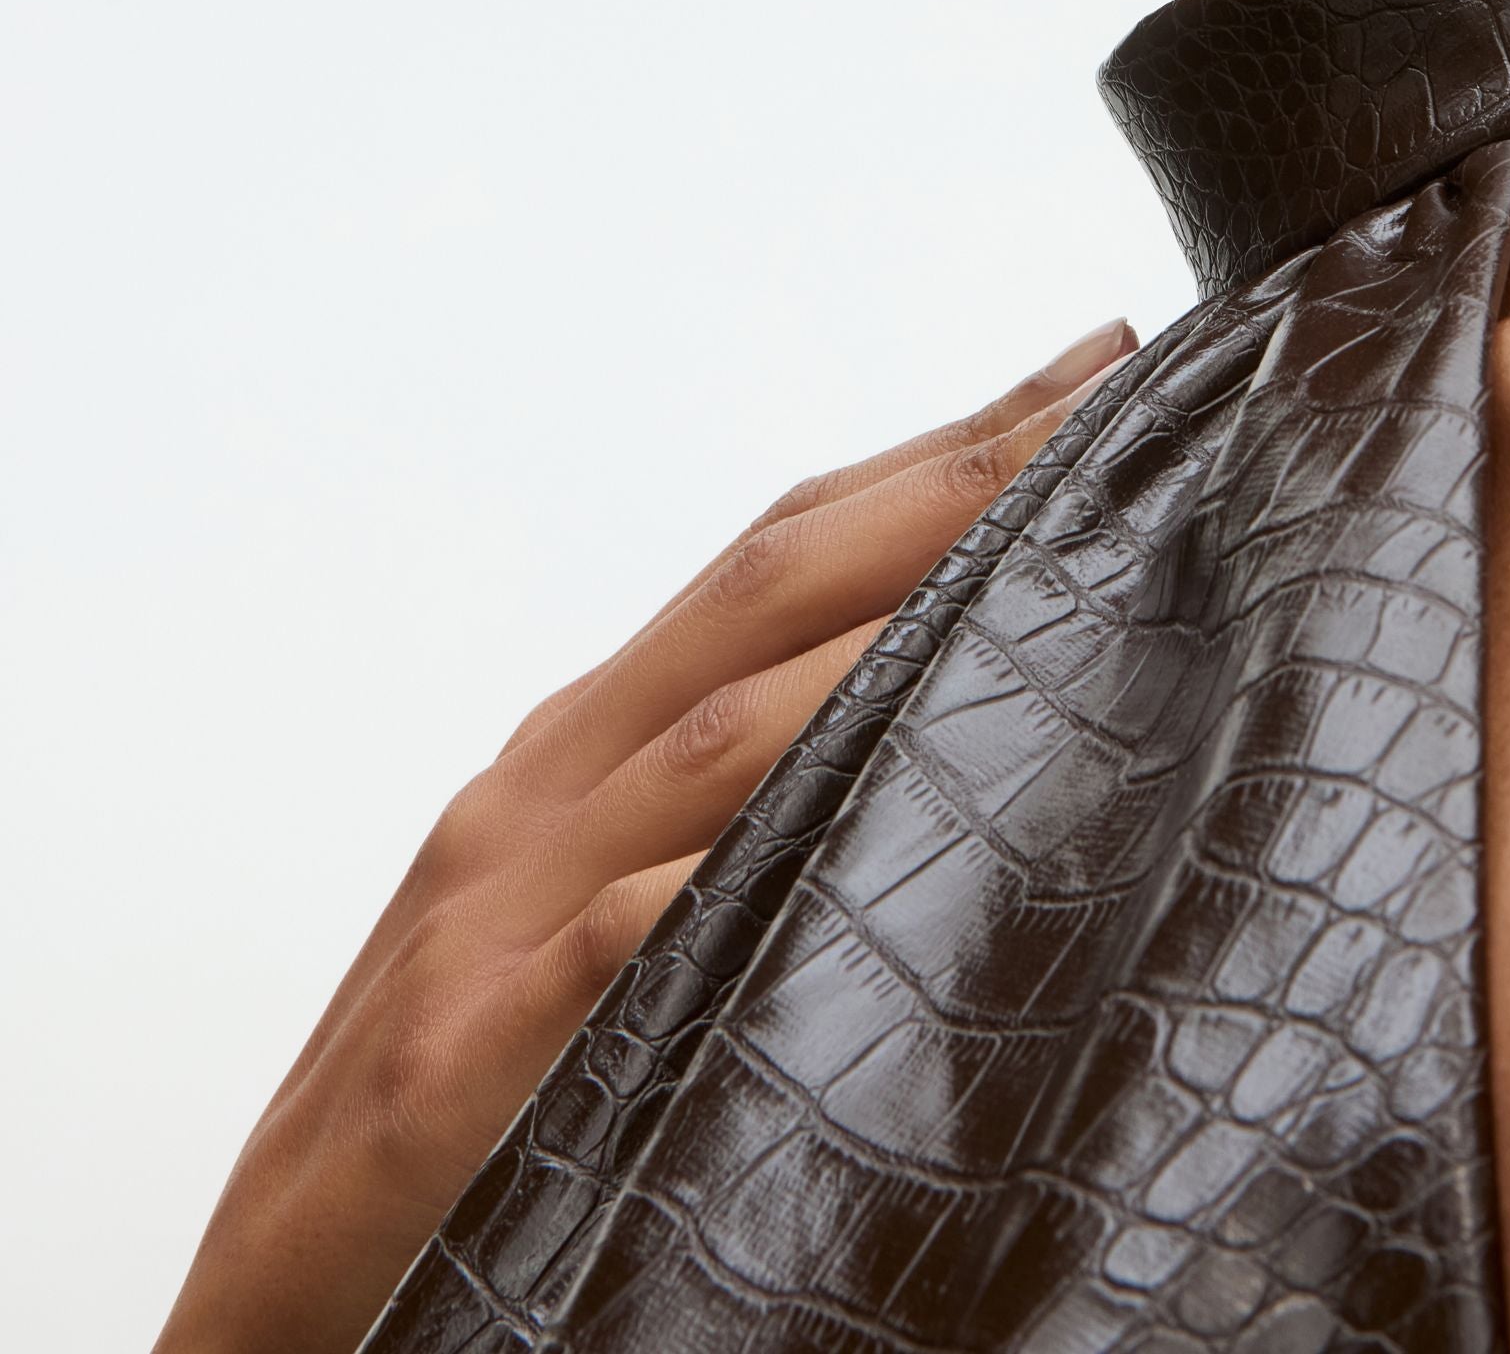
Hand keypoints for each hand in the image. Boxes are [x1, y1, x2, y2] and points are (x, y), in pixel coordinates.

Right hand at [155, 317, 1136, 1353]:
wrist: (267, 1298)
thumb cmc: (461, 1104)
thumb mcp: (604, 917)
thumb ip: (741, 805)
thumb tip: (951, 707)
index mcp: (583, 752)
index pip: (778, 554)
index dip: (937, 454)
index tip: (1094, 375)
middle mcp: (544, 793)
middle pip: (770, 594)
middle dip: (956, 487)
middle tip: (1117, 411)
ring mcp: (495, 915)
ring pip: (724, 740)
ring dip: (896, 641)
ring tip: (1059, 567)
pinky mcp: (455, 1065)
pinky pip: (619, 948)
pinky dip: (728, 874)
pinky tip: (855, 817)